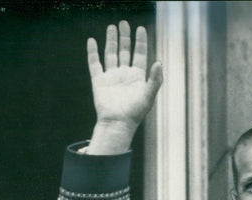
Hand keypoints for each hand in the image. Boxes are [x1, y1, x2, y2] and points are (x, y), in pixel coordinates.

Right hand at [86, 20, 162, 153]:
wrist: (117, 124)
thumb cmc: (134, 113)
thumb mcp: (149, 96)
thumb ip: (155, 80)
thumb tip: (159, 62)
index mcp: (137, 77)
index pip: (139, 54)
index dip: (140, 41)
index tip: (140, 29)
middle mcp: (124, 74)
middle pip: (124, 51)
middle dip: (125, 37)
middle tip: (124, 23)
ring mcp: (111, 77)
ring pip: (111, 54)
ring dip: (111, 41)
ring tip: (112, 27)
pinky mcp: (99, 81)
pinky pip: (94, 64)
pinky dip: (93, 52)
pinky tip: (92, 41)